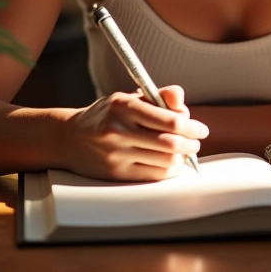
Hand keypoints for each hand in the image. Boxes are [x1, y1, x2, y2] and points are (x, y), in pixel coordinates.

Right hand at [59, 85, 208, 180]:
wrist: (69, 137)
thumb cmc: (106, 115)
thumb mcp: (128, 97)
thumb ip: (158, 96)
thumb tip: (181, 99)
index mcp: (124, 106)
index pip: (169, 120)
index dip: (192, 126)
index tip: (201, 129)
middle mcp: (119, 130)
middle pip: (170, 143)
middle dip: (191, 144)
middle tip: (197, 142)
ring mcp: (116, 154)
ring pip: (164, 161)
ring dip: (182, 158)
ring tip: (185, 152)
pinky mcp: (116, 173)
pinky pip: (153, 175)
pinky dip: (169, 170)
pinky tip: (171, 163)